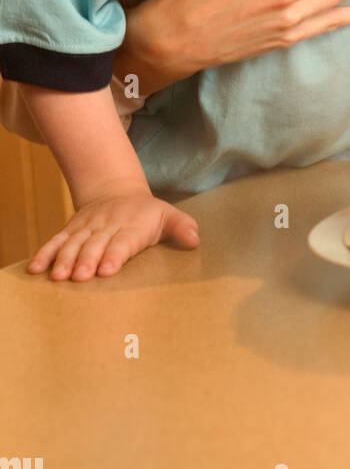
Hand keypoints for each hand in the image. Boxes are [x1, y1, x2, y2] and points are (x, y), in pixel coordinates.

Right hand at [27, 183, 199, 280]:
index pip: (123, 241)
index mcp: (132, 226)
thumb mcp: (168, 215)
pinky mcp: (71, 229)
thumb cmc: (147, 214)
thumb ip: (182, 227)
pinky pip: (56, 240)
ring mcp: (87, 227)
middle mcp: (107, 226)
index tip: (108, 269)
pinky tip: (36, 268)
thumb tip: (195, 239)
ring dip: (64, 259)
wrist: (117, 191)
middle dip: (86, 260)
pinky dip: (45, 253)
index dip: (115, 254)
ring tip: (58, 276)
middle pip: (95, 244)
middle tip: (80, 277)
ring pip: (74, 243)